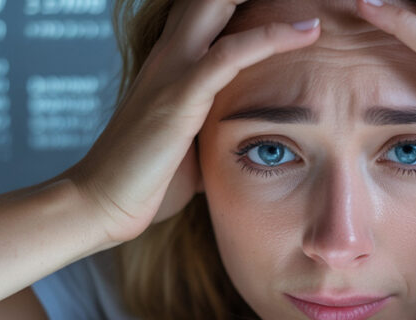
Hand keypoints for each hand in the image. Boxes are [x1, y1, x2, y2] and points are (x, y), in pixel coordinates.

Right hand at [70, 0, 321, 242]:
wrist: (99, 204)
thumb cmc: (145, 181)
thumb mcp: (191, 145)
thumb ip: (216, 129)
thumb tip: (250, 142)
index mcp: (173, 62)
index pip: (209, 9)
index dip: (244, 2)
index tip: (291, 5)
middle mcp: (171, 54)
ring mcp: (173, 70)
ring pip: (218, 4)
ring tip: (316, 3)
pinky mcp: (181, 96)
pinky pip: (231, 53)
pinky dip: (272, 37)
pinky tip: (308, 31)